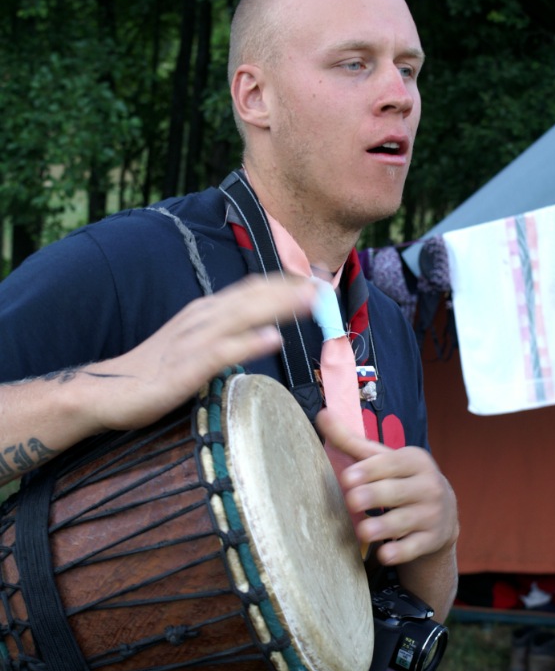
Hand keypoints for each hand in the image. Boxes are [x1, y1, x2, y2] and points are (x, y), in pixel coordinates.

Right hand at [83, 274, 316, 432]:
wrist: (111, 390)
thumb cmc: (156, 370)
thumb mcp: (196, 343)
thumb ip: (227, 333)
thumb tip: (263, 329)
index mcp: (206, 311)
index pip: (252, 289)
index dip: (286, 282)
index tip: (317, 279)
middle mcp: (203, 318)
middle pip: (253, 296)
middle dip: (291, 289)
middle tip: (326, 285)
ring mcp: (195, 340)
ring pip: (243, 316)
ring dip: (279, 305)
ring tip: (310, 300)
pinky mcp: (187, 367)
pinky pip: (223, 351)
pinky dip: (249, 342)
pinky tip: (272, 338)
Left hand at [316, 409, 457, 567]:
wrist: (443, 514)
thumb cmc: (401, 479)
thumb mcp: (382, 459)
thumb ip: (352, 440)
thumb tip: (322, 414)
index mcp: (415, 461)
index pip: (392, 464)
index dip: (370, 470)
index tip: (347, 478)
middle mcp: (428, 486)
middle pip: (397, 492)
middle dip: (374, 496)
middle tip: (352, 501)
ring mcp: (432, 515)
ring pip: (405, 521)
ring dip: (383, 526)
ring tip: (363, 531)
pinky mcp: (431, 540)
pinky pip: (415, 547)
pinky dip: (400, 552)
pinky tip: (385, 555)